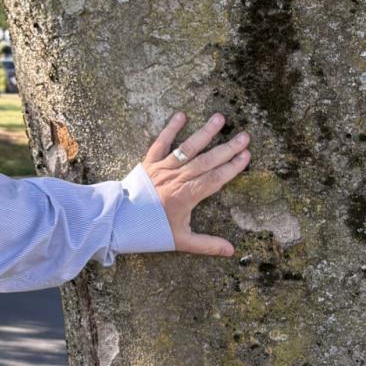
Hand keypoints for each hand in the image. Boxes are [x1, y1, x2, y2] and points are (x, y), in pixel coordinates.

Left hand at [141, 112, 250, 256]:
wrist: (118, 222)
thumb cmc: (151, 231)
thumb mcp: (181, 241)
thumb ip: (207, 244)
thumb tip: (232, 251)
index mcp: (186, 196)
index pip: (215, 179)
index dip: (232, 167)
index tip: (247, 156)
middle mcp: (177, 178)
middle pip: (206, 160)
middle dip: (227, 148)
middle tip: (244, 136)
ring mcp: (162, 168)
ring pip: (187, 148)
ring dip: (204, 133)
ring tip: (219, 118)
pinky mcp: (149, 162)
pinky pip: (161, 143)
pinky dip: (170, 129)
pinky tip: (181, 115)